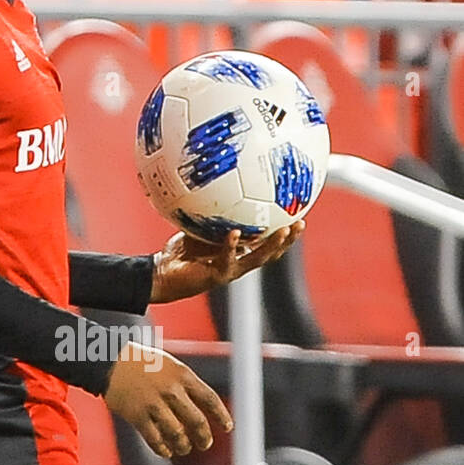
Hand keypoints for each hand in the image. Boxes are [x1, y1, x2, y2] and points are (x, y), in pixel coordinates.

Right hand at [104, 340, 232, 457]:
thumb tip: (201, 409)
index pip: (209, 399)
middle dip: (204, 437)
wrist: (109, 361)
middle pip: (197, 422)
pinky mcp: (137, 415)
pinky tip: (165, 449)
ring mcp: (153, 404)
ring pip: (178, 435)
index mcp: (181, 375)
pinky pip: (155, 439)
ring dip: (184, 445)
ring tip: (183, 447)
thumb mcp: (169, 365)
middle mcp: (170, 390)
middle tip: (204, 443)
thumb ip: (185, 384)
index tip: (227, 427)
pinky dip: (163, 449)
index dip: (221, 416)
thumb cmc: (141, 363)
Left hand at [150, 221, 303, 304]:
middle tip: (301, 224)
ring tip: (282, 231)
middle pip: (272, 253)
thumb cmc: (181, 251)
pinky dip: (231, 245)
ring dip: (272, 245)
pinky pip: (227, 258)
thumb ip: (210, 215)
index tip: (298, 215)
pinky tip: (235, 233)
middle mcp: (239, 263)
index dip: (284, 233)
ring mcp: (230, 271)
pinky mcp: (216, 275)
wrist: (163, 273)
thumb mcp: (199, 229)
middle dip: (288, 240)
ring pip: (257, 258)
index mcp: (239, 253)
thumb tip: (216, 188)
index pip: (268, 243)